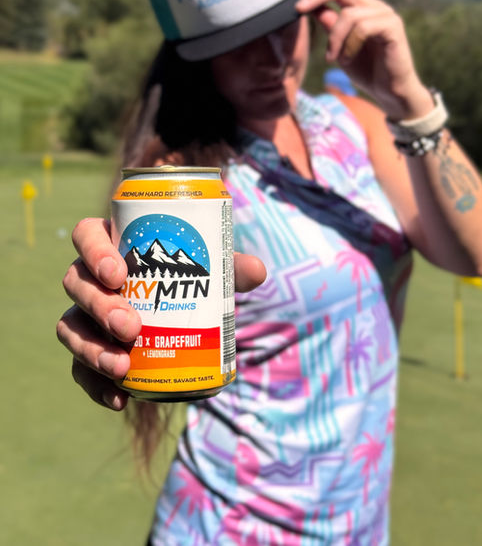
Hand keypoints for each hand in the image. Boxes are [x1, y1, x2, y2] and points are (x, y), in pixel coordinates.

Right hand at [57, 217, 265, 410]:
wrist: (181, 317)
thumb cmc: (190, 279)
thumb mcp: (211, 270)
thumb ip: (232, 267)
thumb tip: (257, 271)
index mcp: (113, 245)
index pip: (87, 236)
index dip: (94, 252)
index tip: (120, 274)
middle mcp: (92, 278)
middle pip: (76, 284)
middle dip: (100, 307)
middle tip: (132, 327)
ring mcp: (86, 316)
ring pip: (70, 327)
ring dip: (91, 349)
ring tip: (122, 367)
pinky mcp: (90, 350)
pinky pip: (79, 368)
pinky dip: (94, 385)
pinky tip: (119, 399)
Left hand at [296, 0, 434, 120]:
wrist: (390, 93)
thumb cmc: (368, 72)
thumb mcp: (340, 48)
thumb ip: (330, 28)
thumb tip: (314, 8)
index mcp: (363, 9)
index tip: (298, 6)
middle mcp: (375, 7)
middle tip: (300, 9)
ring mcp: (386, 16)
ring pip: (349, 14)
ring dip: (334, 38)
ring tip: (332, 58)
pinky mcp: (393, 28)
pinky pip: (363, 28)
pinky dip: (349, 45)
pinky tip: (346, 60)